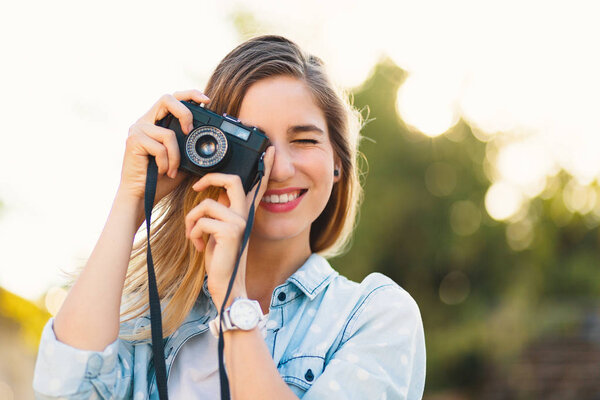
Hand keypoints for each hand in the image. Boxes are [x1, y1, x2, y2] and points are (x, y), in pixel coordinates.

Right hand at [117, 89, 210, 203]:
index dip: (189, 95)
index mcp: (155, 122)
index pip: (172, 99)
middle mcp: (144, 121)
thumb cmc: (160, 179)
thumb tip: (210, 142)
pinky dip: (166, 163)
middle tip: (189, 131)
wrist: (141, 196)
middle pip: (167, 99)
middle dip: (185, 113)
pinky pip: (160, 147)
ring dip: (175, 156)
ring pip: (168, 133)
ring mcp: (137, 129)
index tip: (206, 100)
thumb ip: (189, 146)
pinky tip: (163, 171)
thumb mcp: (181, 160)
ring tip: (172, 170)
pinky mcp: (133, 141)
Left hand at [184, 146, 274, 306]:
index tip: (270, 151)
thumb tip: (215, 197)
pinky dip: (193, 233)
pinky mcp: (228, 232)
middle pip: (232, 181)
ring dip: (192, 220)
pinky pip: (201, 221)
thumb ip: (222, 212)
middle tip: (197, 185)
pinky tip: (199, 246)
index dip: (265, 167)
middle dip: (211, 178)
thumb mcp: (220, 231)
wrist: (225, 284)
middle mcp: (245, 215)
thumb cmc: (221, 258)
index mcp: (245, 213)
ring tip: (194, 235)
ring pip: (206, 204)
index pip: (257, 186)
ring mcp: (239, 222)